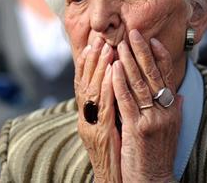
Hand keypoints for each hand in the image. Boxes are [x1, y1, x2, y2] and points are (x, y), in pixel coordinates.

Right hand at [75, 37, 120, 182]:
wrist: (115, 180)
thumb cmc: (117, 152)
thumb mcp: (113, 124)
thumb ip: (115, 104)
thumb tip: (120, 83)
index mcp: (89, 114)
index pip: (86, 82)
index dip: (89, 62)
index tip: (93, 41)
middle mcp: (86, 117)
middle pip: (86, 82)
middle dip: (92, 58)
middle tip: (99, 37)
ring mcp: (91, 125)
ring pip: (92, 91)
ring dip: (99, 67)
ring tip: (106, 47)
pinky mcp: (100, 133)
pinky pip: (104, 106)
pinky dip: (108, 87)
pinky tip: (113, 72)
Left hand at [112, 30, 181, 182]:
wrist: (153, 181)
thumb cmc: (158, 157)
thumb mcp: (172, 130)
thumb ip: (174, 109)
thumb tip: (178, 93)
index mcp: (172, 110)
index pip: (166, 77)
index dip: (160, 57)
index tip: (152, 40)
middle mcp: (165, 112)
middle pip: (153, 75)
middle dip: (142, 52)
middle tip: (133, 33)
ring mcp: (152, 120)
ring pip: (139, 84)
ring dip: (128, 62)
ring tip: (120, 45)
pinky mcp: (137, 129)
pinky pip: (127, 101)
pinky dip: (119, 83)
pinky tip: (113, 69)